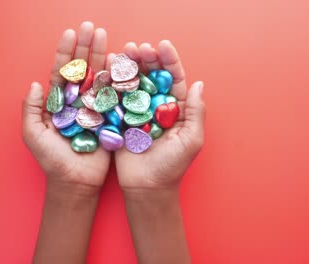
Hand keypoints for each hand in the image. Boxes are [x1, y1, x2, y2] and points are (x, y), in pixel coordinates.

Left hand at [22, 22, 110, 194]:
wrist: (75, 181)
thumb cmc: (52, 160)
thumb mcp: (33, 134)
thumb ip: (32, 109)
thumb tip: (35, 83)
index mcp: (58, 102)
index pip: (62, 72)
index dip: (66, 53)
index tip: (71, 33)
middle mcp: (77, 101)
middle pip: (81, 69)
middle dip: (86, 47)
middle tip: (91, 27)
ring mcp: (95, 108)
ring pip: (98, 77)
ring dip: (102, 56)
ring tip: (106, 36)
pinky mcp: (110, 117)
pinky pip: (113, 95)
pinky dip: (116, 78)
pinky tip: (119, 60)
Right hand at [115, 40, 205, 190]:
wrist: (146, 187)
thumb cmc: (172, 166)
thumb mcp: (191, 139)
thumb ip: (195, 112)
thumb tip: (199, 83)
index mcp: (175, 108)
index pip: (174, 78)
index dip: (169, 61)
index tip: (162, 45)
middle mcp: (156, 106)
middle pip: (152, 76)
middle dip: (146, 59)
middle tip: (137, 47)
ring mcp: (136, 112)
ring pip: (134, 83)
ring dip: (129, 65)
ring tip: (123, 51)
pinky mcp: (119, 119)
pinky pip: (116, 97)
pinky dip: (113, 82)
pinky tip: (109, 67)